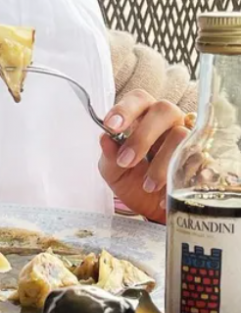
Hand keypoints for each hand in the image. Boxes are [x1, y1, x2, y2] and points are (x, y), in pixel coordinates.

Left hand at [98, 90, 190, 222]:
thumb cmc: (134, 184)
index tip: (111, 126)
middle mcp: (168, 122)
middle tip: (126, 161)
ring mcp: (190, 138)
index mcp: (143, 117)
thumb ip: (109, 156)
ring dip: (161, 162)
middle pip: (164, 109)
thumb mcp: (114, 173)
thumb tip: (105, 138)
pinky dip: (181, 177)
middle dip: (142, 136)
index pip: (138, 99)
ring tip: (148, 186)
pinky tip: (167, 193)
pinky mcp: (205, 159)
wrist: (155, 213)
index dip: (125, 109)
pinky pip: (200, 159)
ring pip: (181, 135)